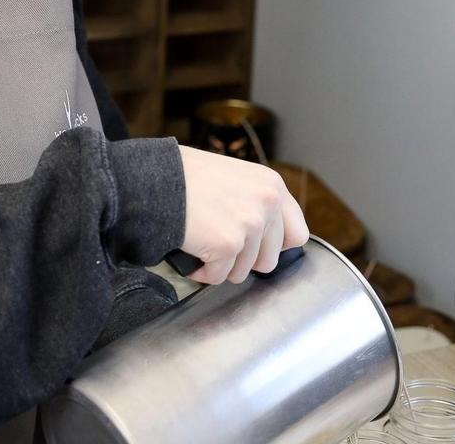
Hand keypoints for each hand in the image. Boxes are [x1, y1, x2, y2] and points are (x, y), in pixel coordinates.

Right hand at [178, 145, 308, 284]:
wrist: (157, 178)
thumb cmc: (189, 177)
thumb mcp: (238, 178)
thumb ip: (258, 203)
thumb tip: (268, 237)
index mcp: (273, 186)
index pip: (297, 234)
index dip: (275, 247)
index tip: (256, 246)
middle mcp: (268, 203)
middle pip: (269, 260)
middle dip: (243, 259)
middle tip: (220, 241)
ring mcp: (250, 224)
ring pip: (243, 271)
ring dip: (220, 264)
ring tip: (203, 239)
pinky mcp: (228, 244)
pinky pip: (218, 276)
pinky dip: (202, 270)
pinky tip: (192, 248)